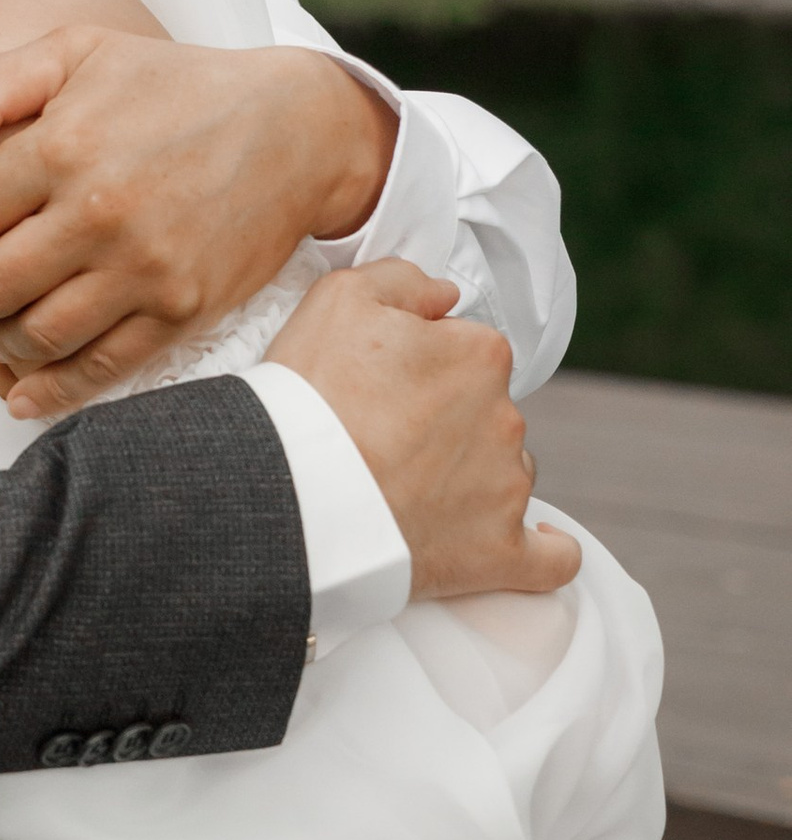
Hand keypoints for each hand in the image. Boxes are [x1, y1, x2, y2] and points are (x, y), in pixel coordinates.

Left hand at [0, 28, 399, 420]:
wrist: (296, 128)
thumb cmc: (176, 85)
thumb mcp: (77, 53)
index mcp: (61, 145)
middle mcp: (98, 211)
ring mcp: (143, 267)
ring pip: (37, 336)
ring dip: (0, 346)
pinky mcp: (182, 309)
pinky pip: (101, 368)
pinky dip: (53, 391)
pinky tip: (26, 393)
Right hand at [265, 261, 576, 600]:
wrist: (290, 495)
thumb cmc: (310, 396)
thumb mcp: (338, 299)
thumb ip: (403, 279)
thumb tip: (445, 294)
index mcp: (480, 355)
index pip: (469, 352)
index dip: (422, 367)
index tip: (381, 388)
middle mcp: (505, 418)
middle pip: (487, 413)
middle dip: (447, 423)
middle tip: (382, 440)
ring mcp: (506, 489)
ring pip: (506, 474)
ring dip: (473, 479)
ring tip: (406, 494)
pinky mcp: (499, 553)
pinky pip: (549, 560)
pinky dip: (542, 553)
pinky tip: (532, 547)